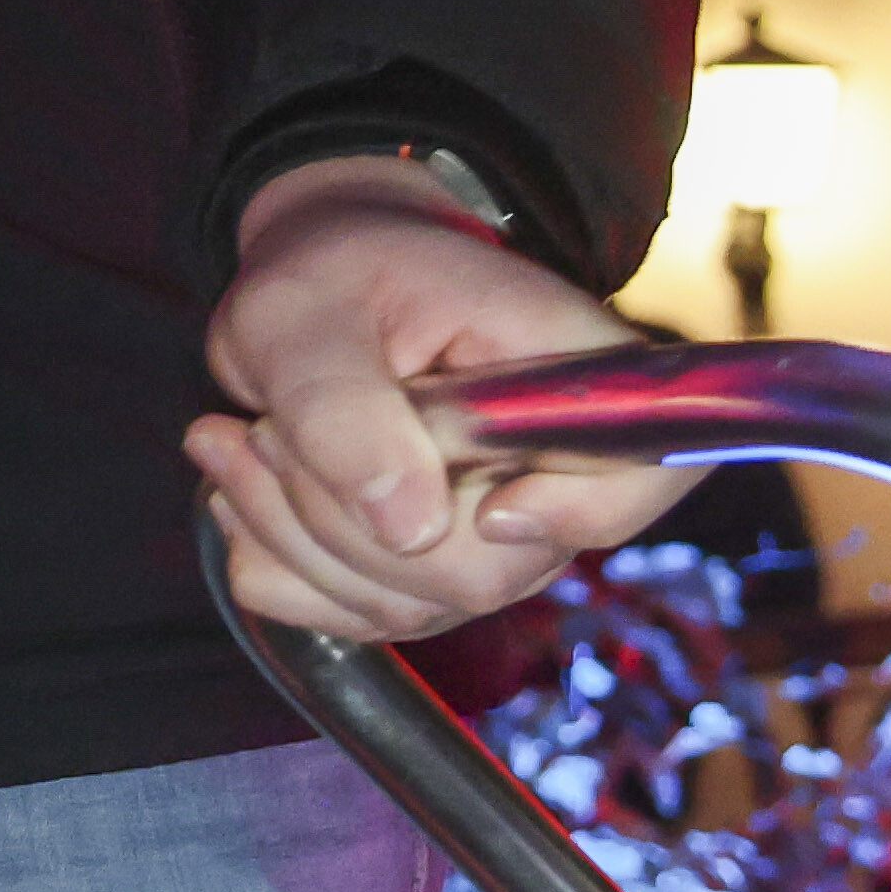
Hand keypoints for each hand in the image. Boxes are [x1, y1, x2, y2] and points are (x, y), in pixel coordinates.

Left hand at [193, 152, 692, 640]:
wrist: (318, 290)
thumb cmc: (333, 274)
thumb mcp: (307, 310)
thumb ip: (345, 407)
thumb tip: (408, 529)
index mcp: (575, 377)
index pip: (651, 473)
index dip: (582, 512)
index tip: (485, 507)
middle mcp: (556, 473)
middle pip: (489, 571)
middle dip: (346, 519)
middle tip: (263, 430)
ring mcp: (500, 538)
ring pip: (411, 602)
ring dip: (292, 533)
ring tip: (239, 440)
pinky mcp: (434, 576)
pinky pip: (360, 617)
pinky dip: (280, 567)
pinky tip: (248, 492)